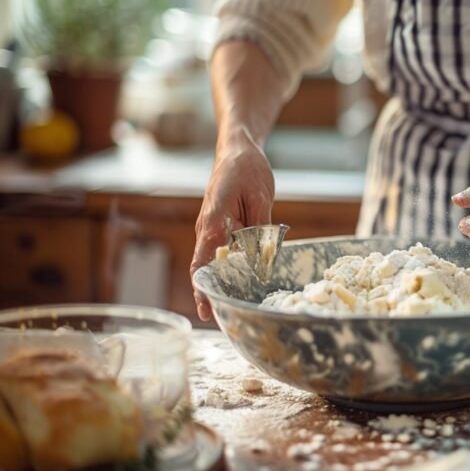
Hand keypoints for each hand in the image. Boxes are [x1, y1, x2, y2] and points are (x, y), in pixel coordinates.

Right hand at [190, 134, 274, 319]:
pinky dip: (236, 268)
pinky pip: (229, 252)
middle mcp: (209, 228)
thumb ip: (261, 226)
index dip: (203, 286)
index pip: (204, 259)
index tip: (205, 307)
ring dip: (225, 283)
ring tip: (236, 308)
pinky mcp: (225, 228)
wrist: (239, 151)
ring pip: (218, 262)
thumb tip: (265, 255)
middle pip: (206, 267)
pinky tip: (249, 283)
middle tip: (222, 319)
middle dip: (211, 293)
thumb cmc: (246, 169)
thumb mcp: (259, 196)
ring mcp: (215, 230)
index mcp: (214, 220)